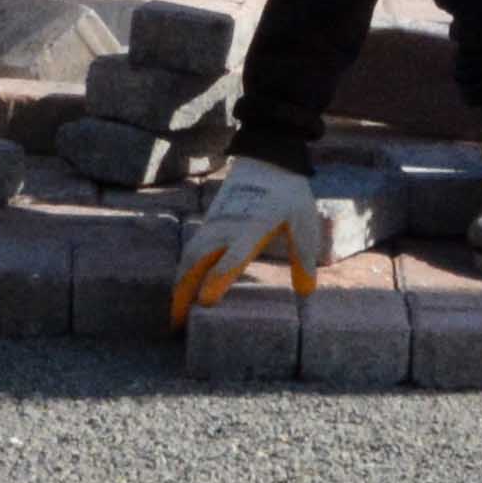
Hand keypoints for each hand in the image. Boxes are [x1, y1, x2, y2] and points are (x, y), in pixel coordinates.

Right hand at [168, 156, 339, 322]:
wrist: (267, 159)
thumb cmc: (289, 193)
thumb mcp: (303, 221)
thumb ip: (304, 255)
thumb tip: (307, 292)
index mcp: (251, 228)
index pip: (230, 257)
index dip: (217, 279)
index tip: (205, 301)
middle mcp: (225, 228)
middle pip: (197, 262)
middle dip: (184, 292)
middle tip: (177, 323)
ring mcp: (214, 224)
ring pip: (189, 256)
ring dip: (179, 283)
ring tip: (174, 311)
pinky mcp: (210, 222)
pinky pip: (190, 248)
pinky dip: (183, 269)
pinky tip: (182, 284)